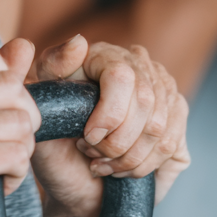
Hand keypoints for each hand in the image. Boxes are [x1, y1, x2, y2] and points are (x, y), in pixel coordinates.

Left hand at [29, 36, 188, 216]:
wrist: (70, 173)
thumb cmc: (53, 136)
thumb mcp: (40, 100)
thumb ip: (51, 66)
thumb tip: (79, 43)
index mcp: (108, 55)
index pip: (123, 77)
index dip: (108, 114)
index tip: (87, 137)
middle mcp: (141, 66)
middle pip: (145, 105)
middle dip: (115, 142)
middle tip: (91, 154)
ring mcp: (164, 92)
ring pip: (159, 130)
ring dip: (128, 158)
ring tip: (102, 163)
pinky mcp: (176, 121)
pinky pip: (171, 146)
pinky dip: (144, 167)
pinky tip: (121, 170)